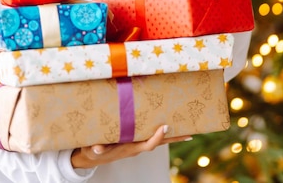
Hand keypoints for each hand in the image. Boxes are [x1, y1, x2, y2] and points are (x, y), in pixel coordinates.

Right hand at [70, 125, 190, 168]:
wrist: (95, 155)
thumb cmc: (94, 150)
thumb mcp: (93, 149)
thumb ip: (96, 148)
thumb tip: (97, 149)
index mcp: (130, 148)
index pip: (148, 144)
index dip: (157, 137)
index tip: (164, 127)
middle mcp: (138, 147)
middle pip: (160, 143)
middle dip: (174, 139)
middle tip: (189, 134)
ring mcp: (139, 144)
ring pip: (159, 140)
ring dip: (172, 136)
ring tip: (187, 131)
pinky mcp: (137, 140)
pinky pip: (153, 137)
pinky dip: (163, 133)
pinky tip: (170, 127)